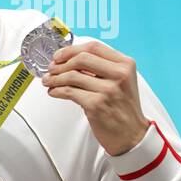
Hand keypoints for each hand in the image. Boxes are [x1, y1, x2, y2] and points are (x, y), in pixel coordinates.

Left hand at [42, 41, 149, 155]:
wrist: (131, 134)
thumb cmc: (122, 107)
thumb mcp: (120, 81)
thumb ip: (101, 68)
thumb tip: (69, 60)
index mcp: (125, 64)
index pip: (93, 47)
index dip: (71, 50)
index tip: (59, 56)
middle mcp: (119, 74)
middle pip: (81, 58)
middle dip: (61, 63)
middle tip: (51, 69)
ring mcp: (108, 89)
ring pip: (72, 76)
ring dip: (55, 78)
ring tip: (48, 81)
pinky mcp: (96, 104)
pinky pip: (69, 92)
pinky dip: (57, 90)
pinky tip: (54, 92)